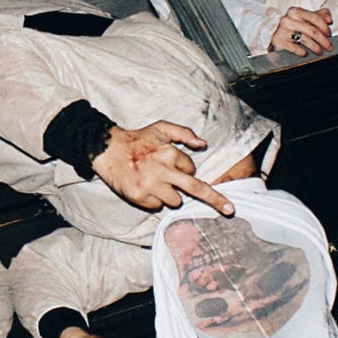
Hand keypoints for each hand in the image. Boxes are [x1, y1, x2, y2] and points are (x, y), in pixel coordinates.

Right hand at [92, 122, 232, 215]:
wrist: (108, 150)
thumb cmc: (137, 139)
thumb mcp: (161, 128)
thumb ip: (184, 133)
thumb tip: (204, 144)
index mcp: (169, 153)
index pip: (191, 169)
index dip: (186, 169)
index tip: (178, 169)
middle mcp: (162, 170)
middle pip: (195, 189)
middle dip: (216, 200)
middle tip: (230, 210)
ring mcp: (151, 185)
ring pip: (175, 201)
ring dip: (171, 195)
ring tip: (156, 183)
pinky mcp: (140, 197)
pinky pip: (158, 206)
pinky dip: (154, 200)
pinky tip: (145, 188)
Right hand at [268, 7, 332, 55]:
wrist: (271, 34)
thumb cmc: (292, 26)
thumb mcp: (304, 18)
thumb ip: (319, 16)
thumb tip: (329, 19)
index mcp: (296, 11)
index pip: (314, 17)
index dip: (324, 27)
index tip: (329, 34)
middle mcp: (288, 19)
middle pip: (311, 30)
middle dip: (323, 40)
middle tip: (329, 47)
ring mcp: (282, 30)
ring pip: (304, 39)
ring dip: (315, 47)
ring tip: (320, 52)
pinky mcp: (278, 41)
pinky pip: (293, 47)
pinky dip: (301, 51)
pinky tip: (306, 53)